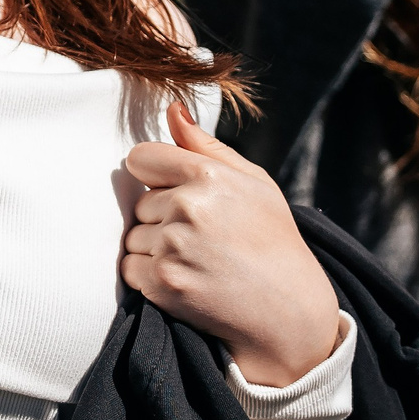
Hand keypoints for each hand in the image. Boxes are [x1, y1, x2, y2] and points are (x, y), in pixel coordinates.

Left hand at [122, 103, 344, 386]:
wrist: (288, 310)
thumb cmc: (272, 239)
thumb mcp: (254, 183)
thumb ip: (206, 145)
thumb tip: (172, 109)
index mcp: (208, 175)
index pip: (140, 158)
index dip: (156, 175)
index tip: (177, 192)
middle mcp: (187, 207)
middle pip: (141, 203)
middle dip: (163, 217)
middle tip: (204, 237)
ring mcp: (172, 247)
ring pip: (134, 237)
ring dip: (156, 249)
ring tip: (199, 260)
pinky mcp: (162, 283)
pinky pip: (130, 269)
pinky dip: (150, 276)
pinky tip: (187, 278)